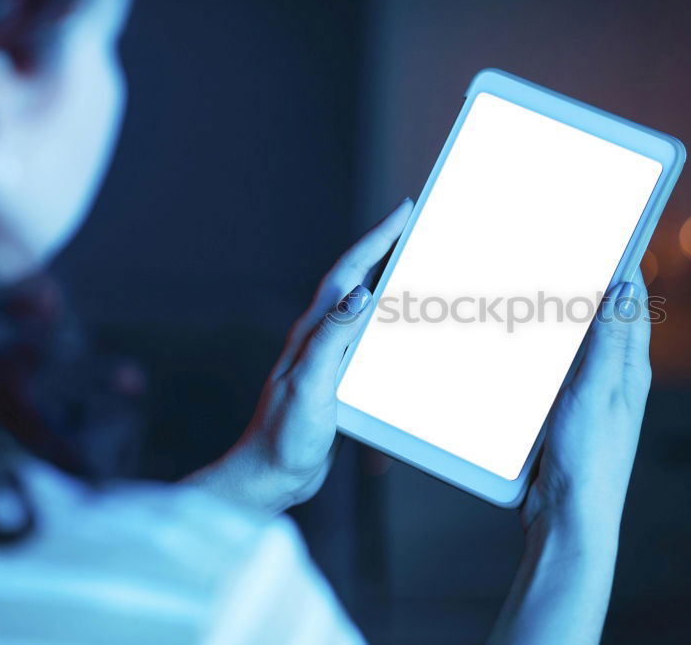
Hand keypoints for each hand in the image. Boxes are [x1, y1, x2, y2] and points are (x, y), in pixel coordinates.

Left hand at [187, 198, 412, 513]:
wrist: (271, 477)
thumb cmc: (284, 436)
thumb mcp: (310, 384)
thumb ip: (332, 338)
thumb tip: (361, 292)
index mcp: (313, 333)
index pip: (348, 273)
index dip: (375, 239)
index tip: (402, 212)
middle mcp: (321, 339)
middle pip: (357, 283)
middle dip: (385, 252)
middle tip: (414, 231)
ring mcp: (330, 360)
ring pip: (367, 314)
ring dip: (392, 291)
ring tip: (419, 276)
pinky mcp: (339, 383)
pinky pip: (371, 349)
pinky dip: (392, 338)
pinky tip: (407, 345)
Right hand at [490, 275, 651, 644]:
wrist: (566, 516)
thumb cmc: (590, 457)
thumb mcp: (597, 390)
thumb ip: (608, 340)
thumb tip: (624, 285)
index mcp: (629, 367)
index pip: (631, 303)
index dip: (620, 265)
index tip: (605, 230)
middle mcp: (611, 376)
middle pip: (598, 317)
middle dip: (581, 284)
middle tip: (556, 253)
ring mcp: (584, 393)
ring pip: (570, 341)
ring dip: (554, 316)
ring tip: (531, 284)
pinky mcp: (559, 410)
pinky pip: (548, 368)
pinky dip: (535, 348)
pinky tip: (514, 339)